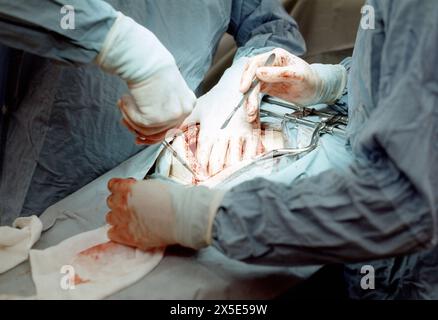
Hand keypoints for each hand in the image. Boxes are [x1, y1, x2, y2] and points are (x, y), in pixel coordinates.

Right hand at [96, 13, 195, 144]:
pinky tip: (123, 99)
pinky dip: (127, 113)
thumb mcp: (168, 88)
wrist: (145, 59)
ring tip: (123, 102)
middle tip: (123, 120)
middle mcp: (183, 112)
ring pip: (145, 130)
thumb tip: (150, 127)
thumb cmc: (152, 68)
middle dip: (138, 128)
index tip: (139, 135)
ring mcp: (170, 117)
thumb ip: (166, 105)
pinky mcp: (155, 118)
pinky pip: (137, 123)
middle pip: (159, 132)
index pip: (172, 127)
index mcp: (189, 104)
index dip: (153, 133)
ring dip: (130, 117)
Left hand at [105, 178, 224, 249]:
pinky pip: (112, 233)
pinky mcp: (126, 236)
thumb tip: (138, 192)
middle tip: (132, 206)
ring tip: (131, 219)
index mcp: (128, 188)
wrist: (182, 217)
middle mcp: (121, 203)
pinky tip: (129, 230)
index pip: (112, 185)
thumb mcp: (154, 185)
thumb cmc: (174, 199)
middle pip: (110, 201)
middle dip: (119, 202)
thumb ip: (140, 188)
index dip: (120, 187)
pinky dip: (118, 232)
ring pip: (110, 218)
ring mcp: (122, 220)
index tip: (127, 191)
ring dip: (118, 217)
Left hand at [183, 58, 264, 177]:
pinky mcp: (253, 133)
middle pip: (219, 164)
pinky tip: (241, 170)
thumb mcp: (197, 109)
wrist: (238, 84)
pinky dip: (246, 164)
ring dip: (229, 172)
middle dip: (214, 175)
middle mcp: (225, 135)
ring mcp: (240, 135)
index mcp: (210, 131)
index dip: (200, 170)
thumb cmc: (215, 98)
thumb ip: (183, 124)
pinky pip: (251, 154)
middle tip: (210, 183)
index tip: (198, 179)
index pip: (204, 157)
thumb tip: (168, 135)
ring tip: (224, 180)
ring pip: (235, 162)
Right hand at [240, 48, 346, 107]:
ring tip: (252, 114)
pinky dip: (253, 104)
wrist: (317, 90)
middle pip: (250, 77)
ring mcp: (266, 76)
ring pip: (251, 88)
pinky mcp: (266, 87)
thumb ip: (280, 73)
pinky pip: (255, 95)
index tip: (244, 89)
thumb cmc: (311, 80)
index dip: (248, 76)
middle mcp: (268, 65)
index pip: (256, 64)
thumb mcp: (299, 76)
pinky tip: (253, 113)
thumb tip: (259, 73)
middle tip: (249, 107)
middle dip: (248, 94)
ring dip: (249, 101)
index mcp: (276, 56)